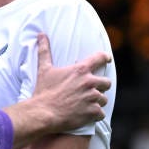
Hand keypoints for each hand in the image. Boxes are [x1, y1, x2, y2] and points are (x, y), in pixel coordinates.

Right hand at [2, 33, 110, 148]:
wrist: (44, 113)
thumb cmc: (44, 90)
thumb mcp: (44, 69)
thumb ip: (45, 50)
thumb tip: (41, 34)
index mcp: (80, 70)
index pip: (100, 58)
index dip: (105, 57)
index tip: (107, 58)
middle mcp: (89, 83)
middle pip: (106, 82)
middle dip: (100, 86)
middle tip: (91, 90)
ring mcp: (92, 98)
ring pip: (103, 99)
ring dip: (97, 101)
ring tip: (86, 104)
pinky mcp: (93, 112)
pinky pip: (101, 113)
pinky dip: (95, 115)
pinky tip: (86, 114)